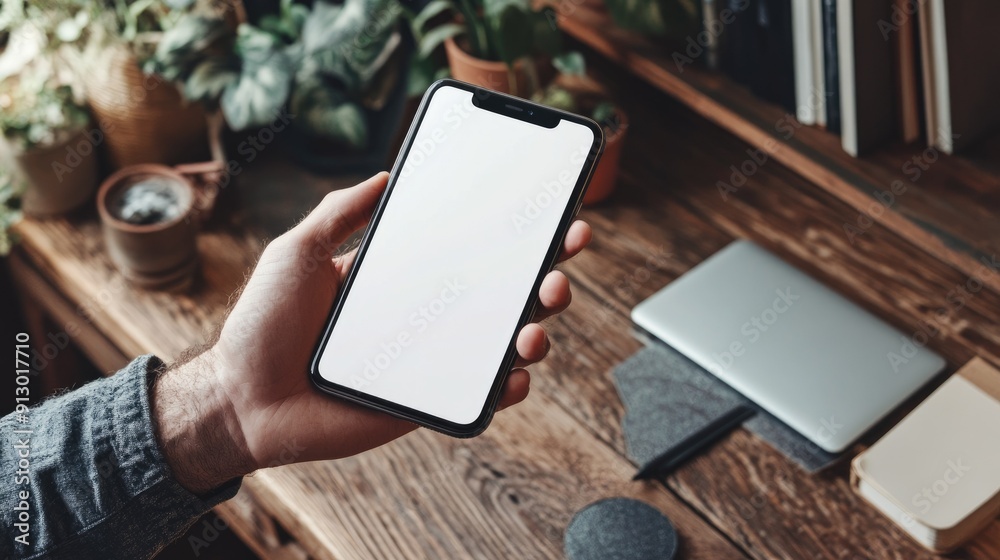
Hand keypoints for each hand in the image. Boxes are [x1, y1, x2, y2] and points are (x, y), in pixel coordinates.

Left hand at [152, 172, 591, 493]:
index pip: (470, 249)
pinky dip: (507, 387)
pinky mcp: (423, 401)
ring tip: (535, 324)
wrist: (242, 398)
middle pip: (502, 295)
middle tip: (559, 265)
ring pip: (502, 345)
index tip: (550, 213)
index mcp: (403, 277)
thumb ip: (339, 213)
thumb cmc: (264, 324)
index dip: (515, 233)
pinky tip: (514, 373)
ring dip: (536, 331)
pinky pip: (478, 396)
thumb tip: (384, 176)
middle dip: (545, 277)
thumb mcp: (297, 252)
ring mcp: (430, 361)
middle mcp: (427, 316)